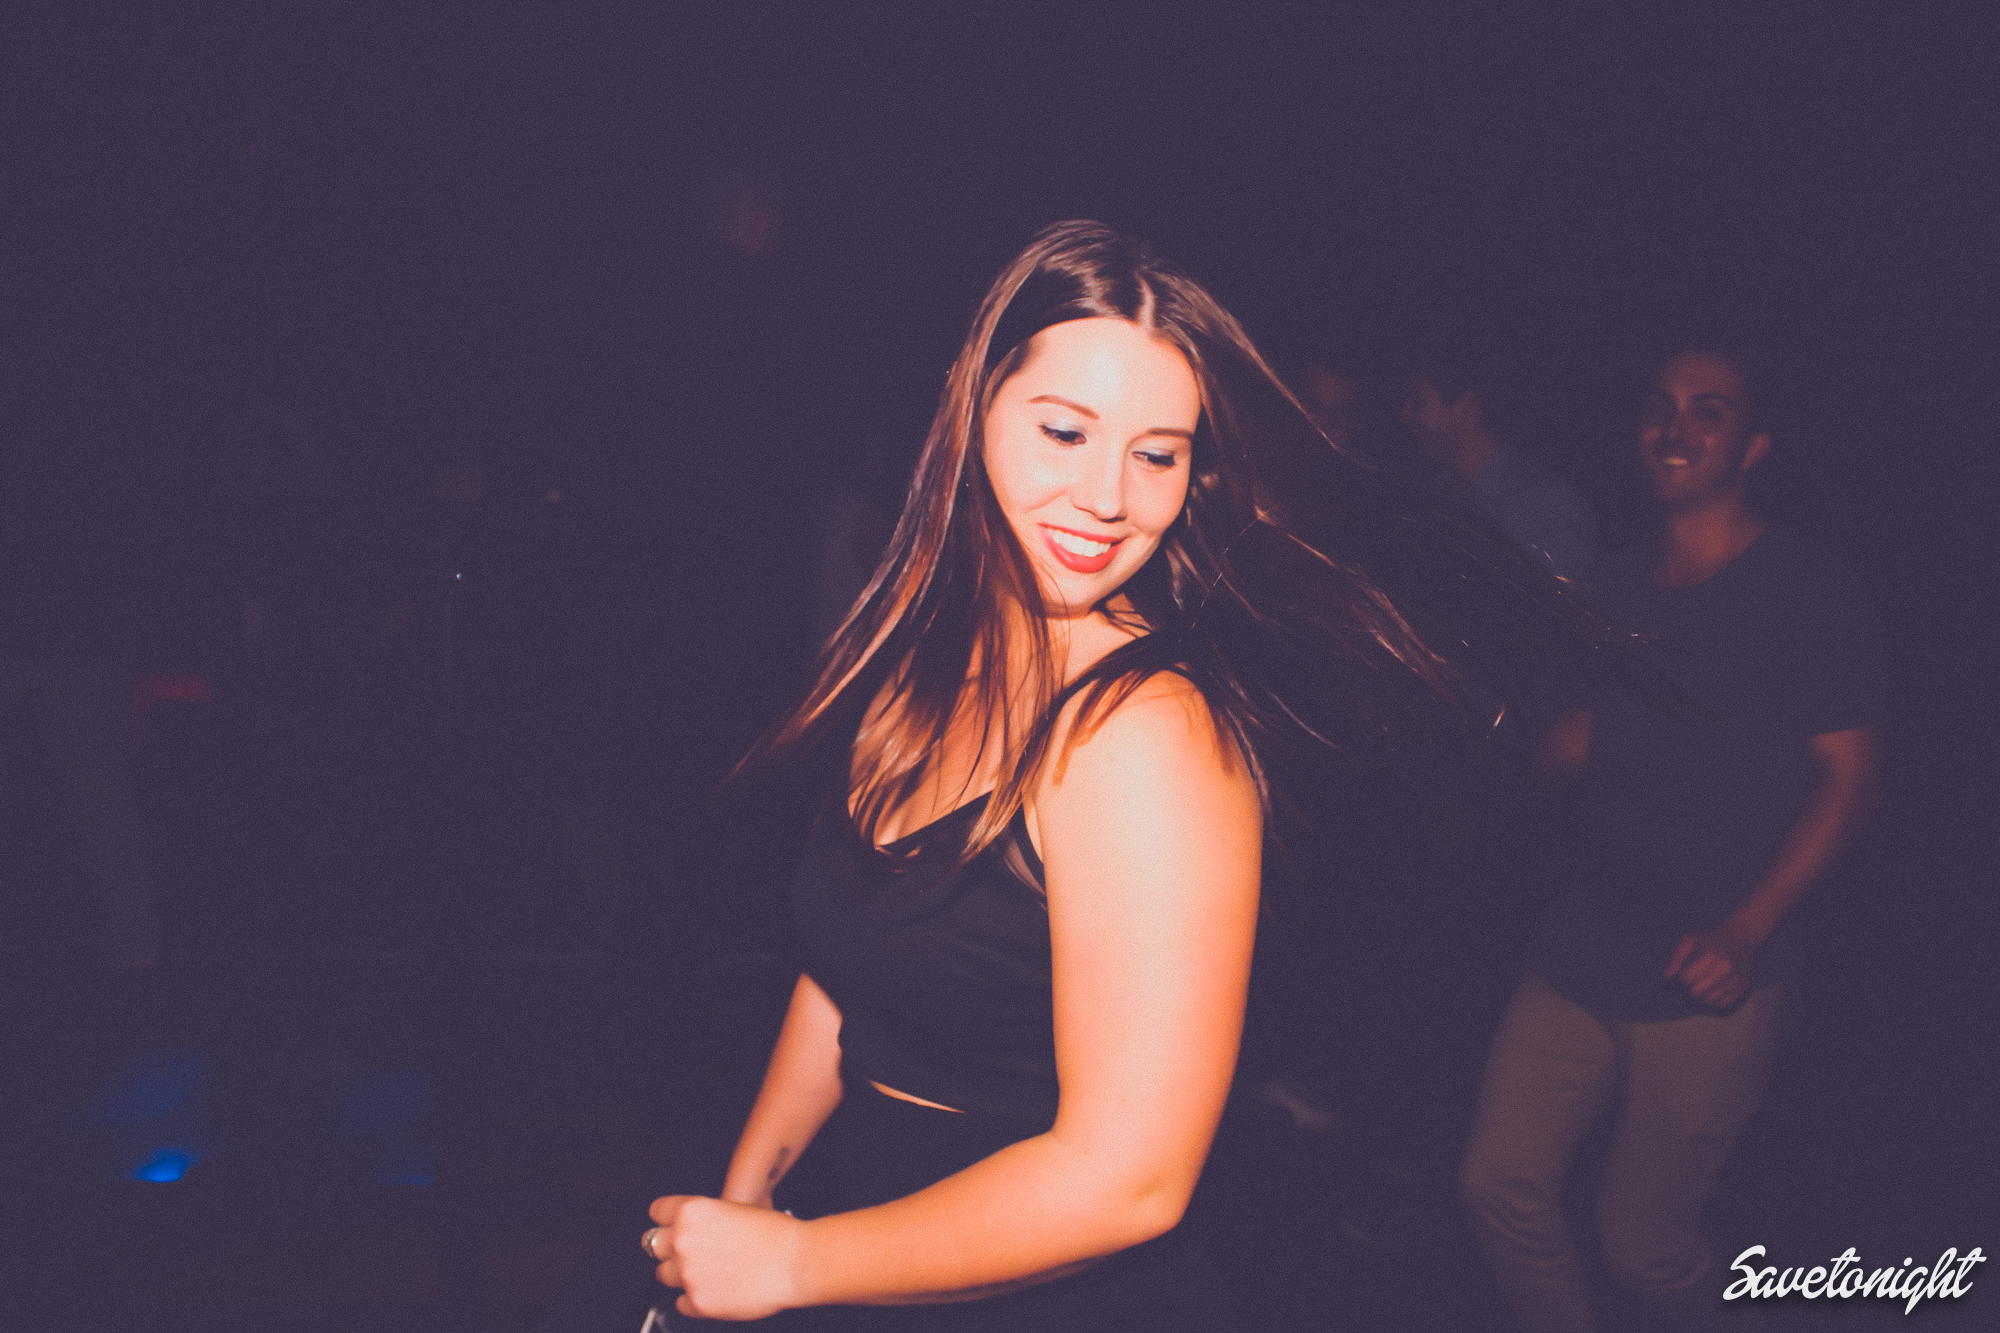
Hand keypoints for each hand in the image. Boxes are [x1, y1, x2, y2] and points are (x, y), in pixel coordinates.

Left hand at [644, 1195, 804, 1320]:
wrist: (796, 1262)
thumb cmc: (774, 1234)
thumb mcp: (734, 1208)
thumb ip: (703, 1218)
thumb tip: (690, 1229)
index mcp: (691, 1211)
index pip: (657, 1211)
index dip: (666, 1218)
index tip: (670, 1225)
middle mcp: (683, 1241)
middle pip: (654, 1244)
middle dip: (669, 1247)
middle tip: (689, 1251)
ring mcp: (688, 1273)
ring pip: (663, 1275)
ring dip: (680, 1274)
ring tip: (707, 1272)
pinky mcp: (697, 1302)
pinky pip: (680, 1302)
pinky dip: (693, 1299)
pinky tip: (715, 1289)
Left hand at [1664, 926, 1758, 1008]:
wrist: (1740, 938)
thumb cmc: (1710, 940)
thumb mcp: (1690, 941)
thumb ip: (1676, 958)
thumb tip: (1666, 977)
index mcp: (1711, 956)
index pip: (1686, 979)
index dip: (1683, 975)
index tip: (1687, 969)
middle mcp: (1725, 970)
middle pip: (1696, 992)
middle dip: (1691, 986)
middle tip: (1696, 976)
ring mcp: (1736, 980)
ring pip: (1708, 1000)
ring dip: (1702, 993)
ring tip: (1705, 980)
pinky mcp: (1743, 988)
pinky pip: (1721, 1004)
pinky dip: (1714, 998)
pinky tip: (1716, 986)